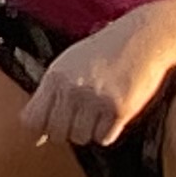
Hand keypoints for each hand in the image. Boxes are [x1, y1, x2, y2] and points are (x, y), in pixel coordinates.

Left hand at [23, 14, 175, 150]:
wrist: (144, 38)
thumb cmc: (105, 52)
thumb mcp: (69, 64)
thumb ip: (50, 95)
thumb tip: (36, 136)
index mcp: (55, 77)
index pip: (31, 120)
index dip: (40, 128)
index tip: (52, 125)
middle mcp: (72, 89)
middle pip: (56, 134)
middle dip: (67, 131)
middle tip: (82, 115)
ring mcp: (95, 100)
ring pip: (81, 138)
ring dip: (89, 130)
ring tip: (99, 110)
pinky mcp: (119, 109)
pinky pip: (104, 138)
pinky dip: (108, 132)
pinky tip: (113, 113)